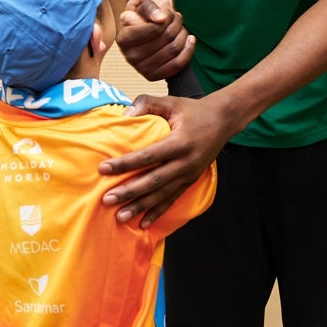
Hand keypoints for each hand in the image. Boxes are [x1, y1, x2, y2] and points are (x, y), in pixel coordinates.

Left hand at [100, 93, 229, 227]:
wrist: (223, 121)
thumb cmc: (192, 110)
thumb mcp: (171, 101)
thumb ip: (147, 103)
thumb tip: (124, 114)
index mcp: (180, 142)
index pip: (148, 156)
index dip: (125, 163)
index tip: (103, 168)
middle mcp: (185, 162)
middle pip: (153, 181)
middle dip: (129, 192)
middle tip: (107, 200)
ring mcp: (189, 174)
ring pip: (162, 195)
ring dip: (140, 207)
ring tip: (121, 217)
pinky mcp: (190, 181)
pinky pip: (172, 200)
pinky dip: (158, 212)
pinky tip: (144, 224)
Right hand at [117, 0, 195, 80]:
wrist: (146, 33)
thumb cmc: (146, 16)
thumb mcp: (145, 2)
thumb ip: (150, 6)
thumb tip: (160, 19)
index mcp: (124, 38)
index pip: (155, 28)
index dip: (168, 17)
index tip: (169, 11)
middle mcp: (130, 56)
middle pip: (166, 37)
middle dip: (177, 23)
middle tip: (177, 17)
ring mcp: (141, 68)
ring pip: (174, 48)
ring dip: (183, 34)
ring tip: (180, 27)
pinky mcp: (153, 76)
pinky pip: (178, 64)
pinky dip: (189, 49)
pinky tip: (189, 39)